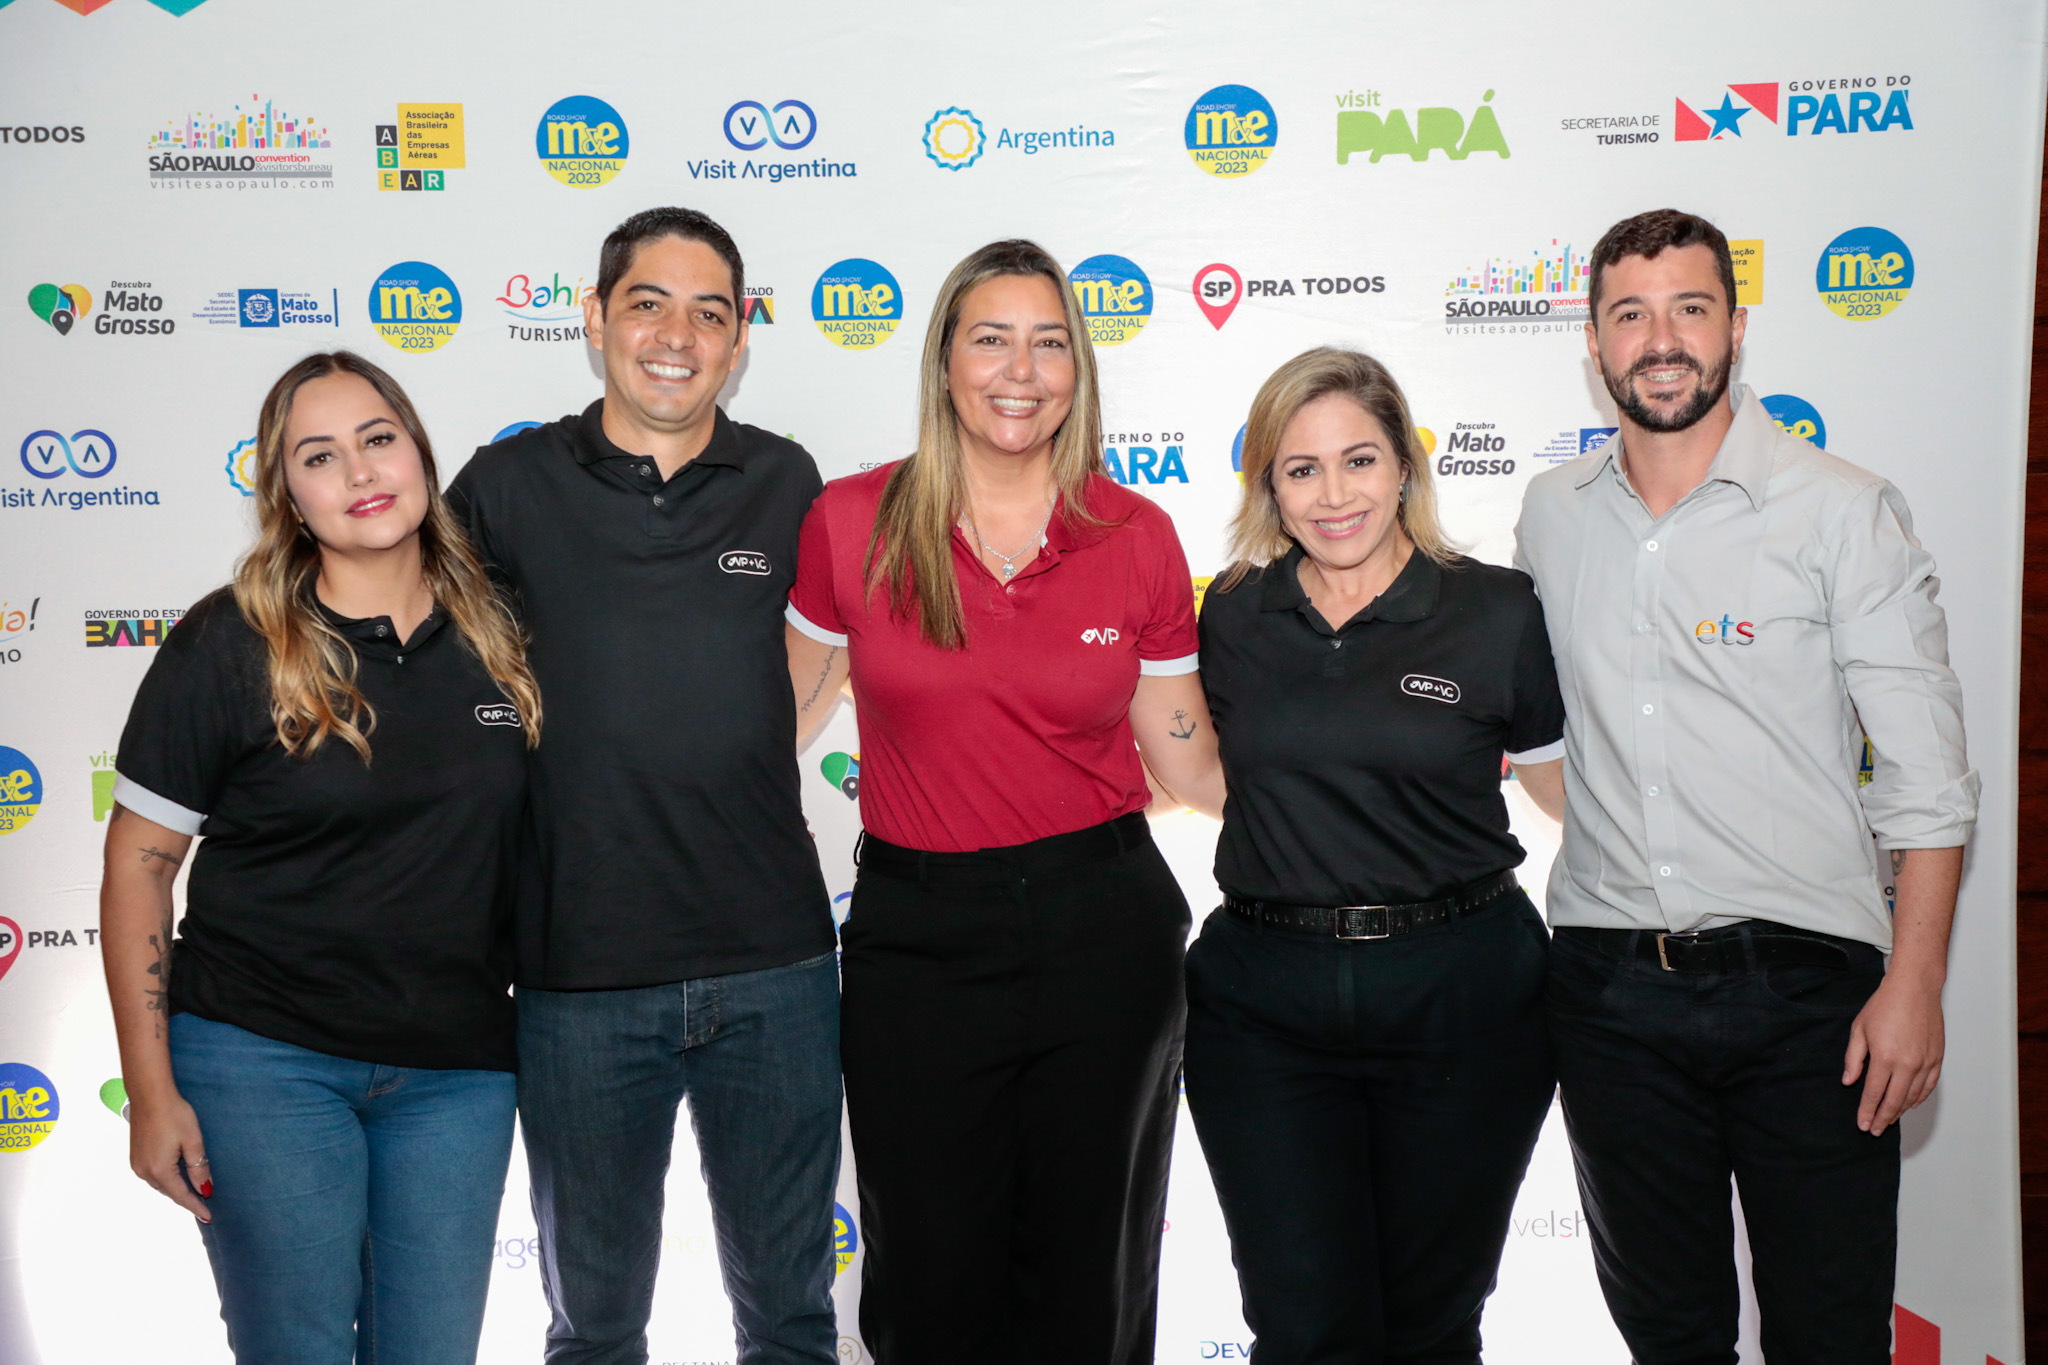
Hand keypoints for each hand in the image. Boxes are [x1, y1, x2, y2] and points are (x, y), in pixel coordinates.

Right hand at [129, 1089, 212, 1220]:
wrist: (149, 1095)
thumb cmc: (174, 1114)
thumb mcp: (193, 1141)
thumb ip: (199, 1167)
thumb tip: (205, 1188)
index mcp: (159, 1170)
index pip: (181, 1196)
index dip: (196, 1206)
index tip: (208, 1217)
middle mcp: (144, 1171)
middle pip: (170, 1191)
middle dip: (187, 1198)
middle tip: (204, 1205)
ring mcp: (137, 1164)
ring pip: (161, 1184)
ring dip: (176, 1188)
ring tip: (193, 1192)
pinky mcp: (135, 1156)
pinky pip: (154, 1174)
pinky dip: (167, 1178)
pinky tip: (177, 1175)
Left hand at [1842, 972, 1943, 1135]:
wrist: (1914, 989)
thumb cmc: (1884, 1005)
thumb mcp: (1859, 1030)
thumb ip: (1853, 1059)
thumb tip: (1849, 1082)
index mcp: (1885, 1058)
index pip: (1873, 1093)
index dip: (1867, 1112)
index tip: (1863, 1125)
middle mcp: (1908, 1064)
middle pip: (1894, 1101)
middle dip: (1883, 1118)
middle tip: (1875, 1130)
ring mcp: (1925, 1063)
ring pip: (1912, 1097)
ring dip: (1900, 1111)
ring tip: (1889, 1120)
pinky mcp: (1937, 1059)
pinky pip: (1928, 1086)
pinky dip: (1918, 1098)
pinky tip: (1909, 1104)